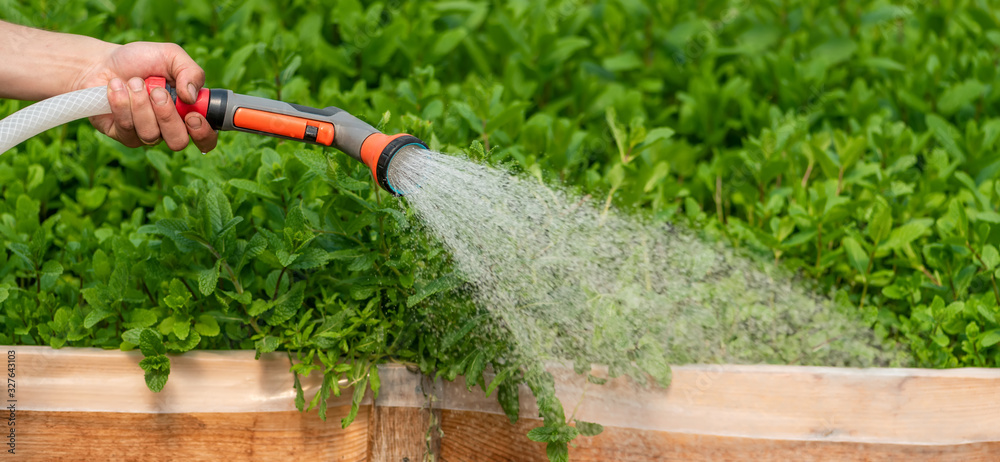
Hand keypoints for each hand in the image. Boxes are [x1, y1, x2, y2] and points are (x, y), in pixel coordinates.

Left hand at [75, 42, 217, 151]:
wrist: (102, 62)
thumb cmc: (140, 60)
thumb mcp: (171, 56)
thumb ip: (190, 72)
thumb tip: (192, 97)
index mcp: (188, 111)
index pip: (206, 137)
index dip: (203, 133)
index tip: (192, 115)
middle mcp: (169, 128)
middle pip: (178, 141)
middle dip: (166, 116)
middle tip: (157, 92)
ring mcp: (146, 134)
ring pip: (150, 135)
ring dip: (140, 104)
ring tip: (133, 82)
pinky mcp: (123, 135)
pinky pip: (127, 129)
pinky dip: (121, 103)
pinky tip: (116, 87)